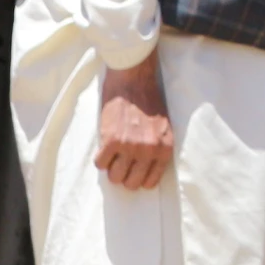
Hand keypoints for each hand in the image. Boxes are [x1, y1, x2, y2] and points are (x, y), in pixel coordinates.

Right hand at [96, 55, 174, 189]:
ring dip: (111, 167)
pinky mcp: (112, 141)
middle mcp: (149, 151)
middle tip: (121, 162)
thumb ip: (156, 149)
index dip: (138, 177)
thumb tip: (142, 170)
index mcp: (164, 149)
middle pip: (131, 184)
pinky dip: (101, 158)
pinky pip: (100, 164)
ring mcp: (130, 147)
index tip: (133, 169)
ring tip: (113, 154)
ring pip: (114, 177)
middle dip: (124, 175)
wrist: (134, 80)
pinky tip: (105, 146)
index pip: (149, 182)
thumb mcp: (163, 128)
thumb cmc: (148, 102)